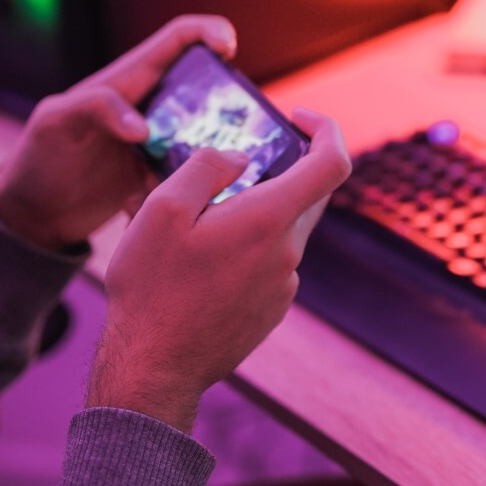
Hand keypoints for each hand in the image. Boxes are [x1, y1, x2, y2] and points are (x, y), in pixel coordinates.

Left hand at [0, 15, 237, 249]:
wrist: (33, 215)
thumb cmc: (37, 159)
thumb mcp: (55, 123)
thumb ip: (95, 109)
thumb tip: (144, 128)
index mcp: (128, 81)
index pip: (177, 40)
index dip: (207, 32)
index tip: (229, 47)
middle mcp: (151, 106)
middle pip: (206, 89)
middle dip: (228, 102)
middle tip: (237, 130)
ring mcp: (159, 142)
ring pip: (206, 135)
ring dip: (214, 152)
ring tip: (209, 175)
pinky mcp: (161, 176)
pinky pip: (191, 174)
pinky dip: (193, 186)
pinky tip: (180, 203)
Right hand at [87, 108, 350, 432]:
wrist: (154, 368)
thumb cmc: (153, 287)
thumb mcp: (162, 209)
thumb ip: (208, 167)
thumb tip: (242, 158)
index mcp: (269, 220)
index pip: (332, 163)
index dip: (326, 129)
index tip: (297, 117)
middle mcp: (288, 253)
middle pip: (304, 195)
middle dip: (274, 172)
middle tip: (224, 170)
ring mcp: (283, 286)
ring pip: (280, 230)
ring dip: (249, 216)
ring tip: (191, 228)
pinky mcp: (270, 310)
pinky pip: (267, 262)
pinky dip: (243, 249)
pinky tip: (196, 266)